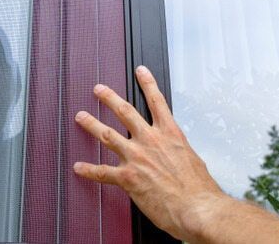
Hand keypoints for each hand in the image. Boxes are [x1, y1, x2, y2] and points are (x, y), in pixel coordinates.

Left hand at [73, 66, 225, 241]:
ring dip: (92, 124)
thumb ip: (178, 153)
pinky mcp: (128, 178)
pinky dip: (88, 170)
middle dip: (109, 98)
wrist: (196, 208)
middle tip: (99, 89)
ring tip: (81, 116)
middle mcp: (150, 141)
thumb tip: (176, 156)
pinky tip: (79, 167)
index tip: (140, 70)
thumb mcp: (193, 160)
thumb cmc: (200, 190)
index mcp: (170, 134)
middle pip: (125, 112)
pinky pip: (102, 172)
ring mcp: (136, 157)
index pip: (157, 101)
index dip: (147, 83)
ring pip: (108, 135)